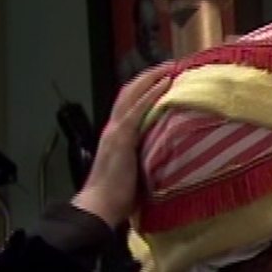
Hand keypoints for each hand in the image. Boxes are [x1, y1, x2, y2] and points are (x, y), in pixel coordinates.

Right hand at [72, 62, 173, 227]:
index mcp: (117, 135)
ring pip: (132, 94)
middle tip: (170, 65)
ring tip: (171, 67)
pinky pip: (137, 110)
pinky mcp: (121, 138)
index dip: (145, 89)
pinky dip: (151, 94)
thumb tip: (167, 156)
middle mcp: (114, 128)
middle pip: (130, 92)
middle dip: (149, 76)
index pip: (130, 103)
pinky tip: (165, 83)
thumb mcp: (136, 171)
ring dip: (152, 78)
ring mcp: (116, 131)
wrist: (100, 206)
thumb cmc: (118, 196)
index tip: (164, 78)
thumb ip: (146, 158)